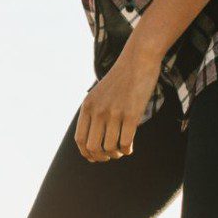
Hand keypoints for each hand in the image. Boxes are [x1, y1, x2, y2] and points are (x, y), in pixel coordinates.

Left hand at [74, 46, 162, 162]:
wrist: (137, 60)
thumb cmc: (121, 78)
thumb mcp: (99, 93)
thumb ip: (94, 111)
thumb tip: (94, 136)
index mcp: (87, 106)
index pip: (80, 139)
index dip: (86, 153)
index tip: (94, 157)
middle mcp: (98, 111)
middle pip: (93, 147)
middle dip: (101, 157)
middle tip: (110, 156)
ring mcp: (114, 113)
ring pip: (110, 147)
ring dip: (116, 154)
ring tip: (122, 150)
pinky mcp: (131, 114)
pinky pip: (125, 142)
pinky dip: (127, 150)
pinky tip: (130, 147)